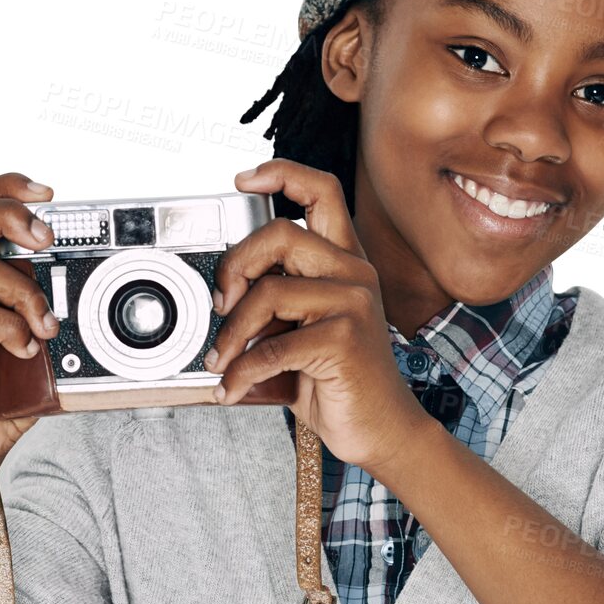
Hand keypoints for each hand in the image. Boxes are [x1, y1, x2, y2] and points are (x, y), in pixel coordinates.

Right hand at [0, 171, 59, 476]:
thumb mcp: (31, 333)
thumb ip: (46, 301)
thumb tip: (93, 282)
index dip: (4, 188)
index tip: (48, 193)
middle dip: (8, 214)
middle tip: (45, 237)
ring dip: (24, 291)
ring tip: (46, 323)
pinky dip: (11, 328)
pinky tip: (27, 347)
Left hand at [206, 159, 429, 477]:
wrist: (382, 430)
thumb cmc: (342, 382)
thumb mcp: (304, 331)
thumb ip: (275, 305)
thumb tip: (220, 298)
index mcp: (345, 262)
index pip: (322, 192)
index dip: (281, 174)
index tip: (244, 180)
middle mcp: (354, 273)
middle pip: (282, 233)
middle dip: (235, 265)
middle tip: (222, 302)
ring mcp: (354, 304)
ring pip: (269, 291)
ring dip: (231, 332)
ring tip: (222, 359)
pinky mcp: (345, 341)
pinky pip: (272, 347)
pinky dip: (241, 372)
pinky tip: (234, 387)